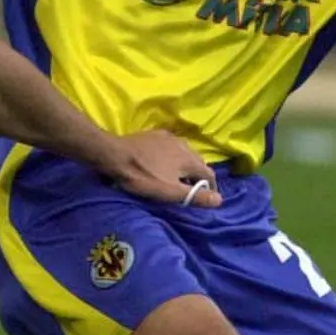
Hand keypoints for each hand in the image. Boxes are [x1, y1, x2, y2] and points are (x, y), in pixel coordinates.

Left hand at [104, 130, 223, 207]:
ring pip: (185, 153)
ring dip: (185, 165)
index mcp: (191, 160)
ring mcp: (170, 137)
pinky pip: (172, 146)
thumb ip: (195, 196)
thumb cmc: (143, 177)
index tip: (205, 198)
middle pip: (198, 163)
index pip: (209, 175)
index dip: (210, 188)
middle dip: (198, 176)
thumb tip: (220, 200)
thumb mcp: (170, 192)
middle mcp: (185, 145)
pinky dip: (173, 155)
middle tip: (190, 189)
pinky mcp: (156, 135)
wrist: (116, 155)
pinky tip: (164, 162)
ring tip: (177, 176)